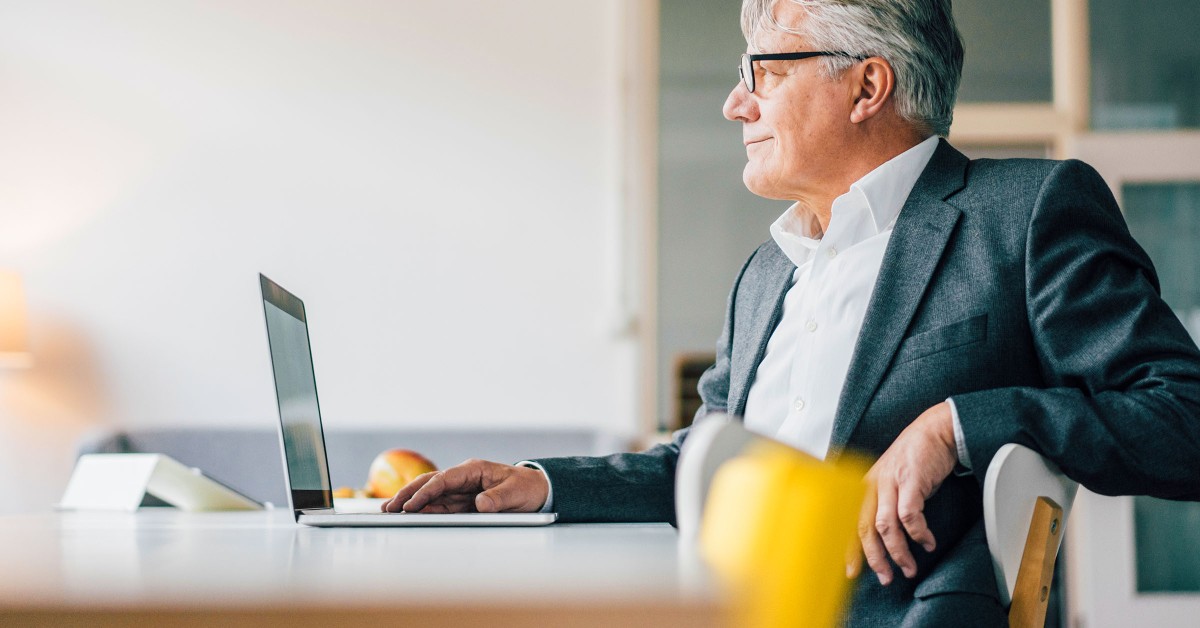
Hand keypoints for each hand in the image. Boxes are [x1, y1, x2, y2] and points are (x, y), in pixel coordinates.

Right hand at [380, 459, 548, 513]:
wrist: (537, 491)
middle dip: (408, 494)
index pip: (444, 480)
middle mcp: (463, 478)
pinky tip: (409, 516)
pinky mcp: (462, 502)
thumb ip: (499, 498)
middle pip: (430, 484)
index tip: (411, 505)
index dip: (426, 492)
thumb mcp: (516, 494)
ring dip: (411, 503)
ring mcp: (461, 490)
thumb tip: (481, 504)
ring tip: (389, 512)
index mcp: (474, 470)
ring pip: (430, 495)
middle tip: (388, 508)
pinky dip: (423, 510)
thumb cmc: (527, 488)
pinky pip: (439, 506)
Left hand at [848, 402, 957, 584]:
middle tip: (885, 577)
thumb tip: (881, 539)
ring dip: (898, 552)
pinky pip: (910, 515)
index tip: (850, 572)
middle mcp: (871, 484)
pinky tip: (927, 543)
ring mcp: (890, 481)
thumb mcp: (888, 480)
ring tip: (909, 568)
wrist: (934, 431)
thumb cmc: (913, 459)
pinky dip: (918, 534)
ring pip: (886, 526)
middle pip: (864, 528)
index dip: (848, 549)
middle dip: (874, 558)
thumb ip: (882, 504)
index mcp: (862, 486)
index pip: (847, 522)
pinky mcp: (910, 480)